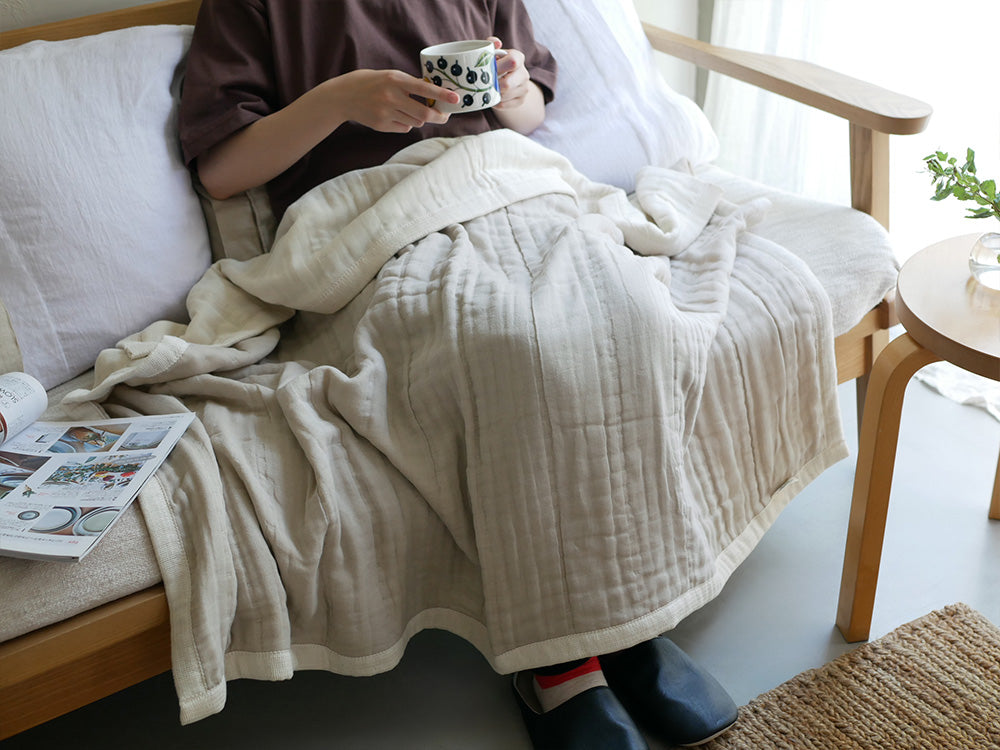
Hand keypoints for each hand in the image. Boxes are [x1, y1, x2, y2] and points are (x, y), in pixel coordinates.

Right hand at [333, 69, 459, 131]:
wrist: (343, 96)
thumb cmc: (371, 83)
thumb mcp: (389, 76)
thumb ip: (409, 85)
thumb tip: (434, 98)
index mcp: (395, 79)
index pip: (424, 88)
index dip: (442, 94)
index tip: (456, 99)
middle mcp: (391, 96)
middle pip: (425, 113)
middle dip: (439, 116)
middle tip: (445, 116)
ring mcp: (386, 113)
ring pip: (416, 122)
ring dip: (419, 118)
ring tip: (407, 109)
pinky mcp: (381, 125)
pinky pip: (404, 128)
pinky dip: (406, 124)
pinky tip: (394, 115)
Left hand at [486, 37, 531, 110]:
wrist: (505, 79)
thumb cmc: (495, 63)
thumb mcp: (492, 52)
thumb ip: (491, 44)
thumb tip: (496, 43)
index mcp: (518, 57)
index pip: (513, 61)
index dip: (498, 67)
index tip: (489, 70)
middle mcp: (524, 73)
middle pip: (508, 84)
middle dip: (494, 85)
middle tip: (486, 83)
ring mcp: (524, 88)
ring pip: (505, 96)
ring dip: (493, 94)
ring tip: (488, 88)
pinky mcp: (520, 101)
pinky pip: (504, 105)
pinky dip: (495, 102)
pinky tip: (492, 96)